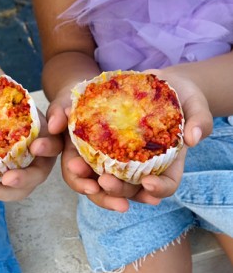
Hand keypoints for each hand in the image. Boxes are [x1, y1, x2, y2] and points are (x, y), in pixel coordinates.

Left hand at [0, 109, 62, 200]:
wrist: (27, 118)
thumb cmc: (37, 113)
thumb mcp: (50, 108)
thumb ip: (57, 113)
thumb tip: (54, 124)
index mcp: (53, 144)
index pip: (54, 147)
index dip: (46, 148)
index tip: (35, 146)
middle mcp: (41, 162)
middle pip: (36, 177)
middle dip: (21, 180)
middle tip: (6, 179)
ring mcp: (25, 172)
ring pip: (18, 189)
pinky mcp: (10, 175)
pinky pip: (0, 186)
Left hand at [57, 69, 213, 211]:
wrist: (159, 83)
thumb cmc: (183, 96)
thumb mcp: (195, 104)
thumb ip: (199, 120)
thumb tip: (194, 138)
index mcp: (168, 162)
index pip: (165, 184)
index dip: (158, 189)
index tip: (147, 184)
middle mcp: (143, 164)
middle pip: (130, 186)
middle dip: (117, 188)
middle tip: (104, 181)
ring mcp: (122, 154)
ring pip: (106, 174)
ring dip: (90, 176)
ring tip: (76, 168)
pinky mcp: (106, 140)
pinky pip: (92, 150)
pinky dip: (81, 150)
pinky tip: (71, 144)